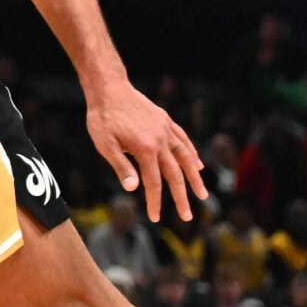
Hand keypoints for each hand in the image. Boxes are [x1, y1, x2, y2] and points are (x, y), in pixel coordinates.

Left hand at [85, 80, 204, 220]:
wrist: (108, 88)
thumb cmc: (103, 118)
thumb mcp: (105, 144)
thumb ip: (122, 167)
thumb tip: (134, 189)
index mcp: (145, 149)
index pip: (153, 183)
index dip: (155, 202)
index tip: (155, 218)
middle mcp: (160, 140)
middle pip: (175, 174)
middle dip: (181, 198)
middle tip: (187, 217)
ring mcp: (165, 130)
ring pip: (186, 157)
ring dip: (195, 177)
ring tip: (203, 194)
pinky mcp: (166, 121)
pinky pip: (184, 140)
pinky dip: (192, 153)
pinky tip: (198, 164)